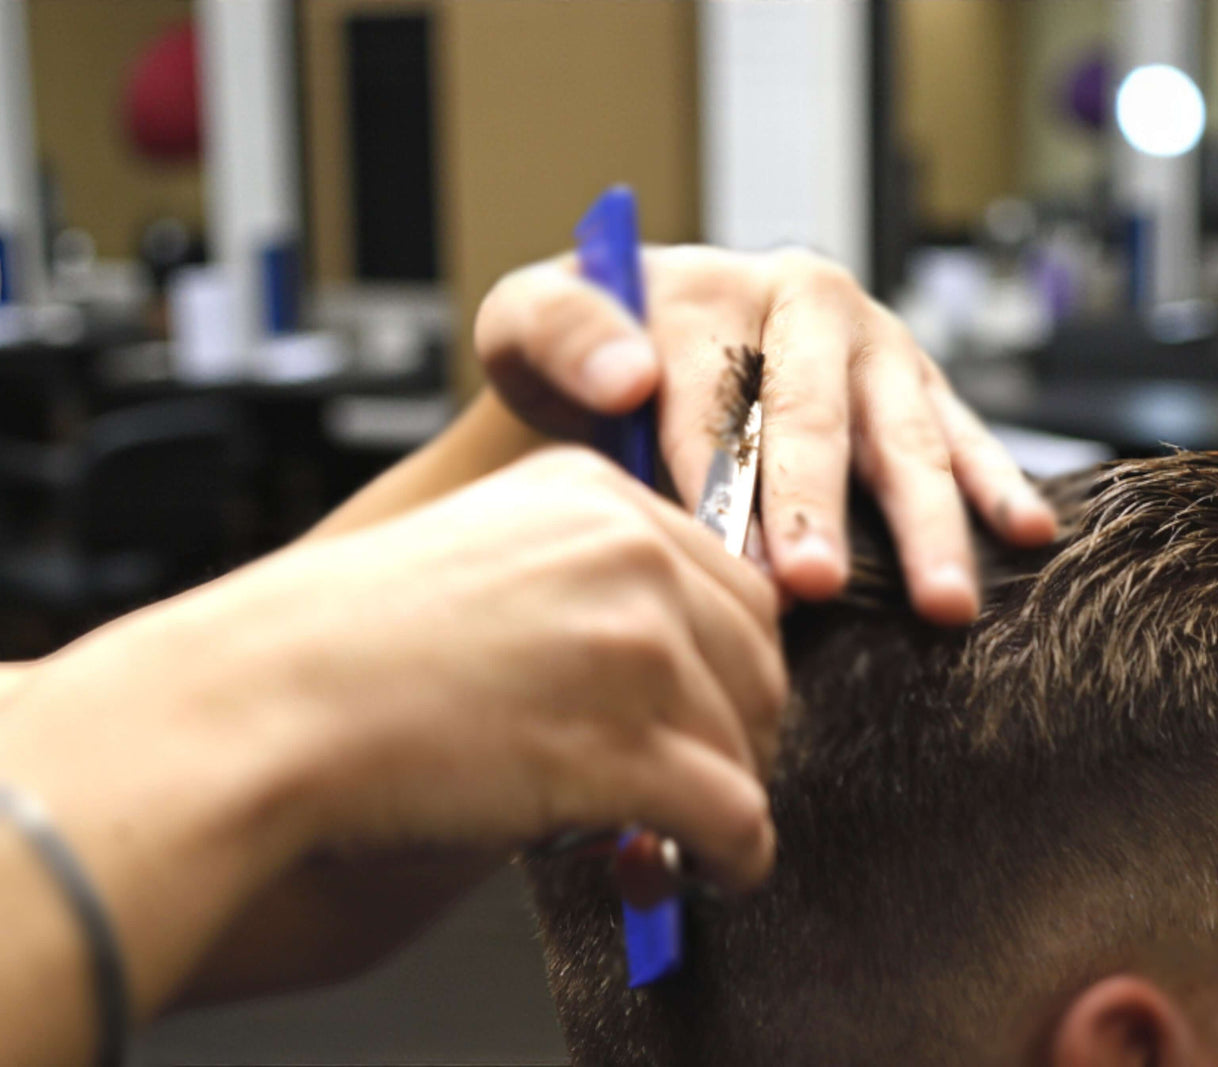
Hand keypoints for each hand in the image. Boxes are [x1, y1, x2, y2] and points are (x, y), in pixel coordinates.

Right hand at [241, 447, 785, 889]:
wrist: (261, 707)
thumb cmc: (342, 646)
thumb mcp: (480, 555)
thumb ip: (582, 583)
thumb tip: (676, 668)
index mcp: (592, 494)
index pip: (730, 580)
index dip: (734, 663)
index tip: (717, 710)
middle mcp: (627, 551)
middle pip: (759, 655)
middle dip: (745, 730)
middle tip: (710, 781)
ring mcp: (631, 643)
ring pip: (749, 737)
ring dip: (733, 799)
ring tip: (688, 839)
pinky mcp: (621, 743)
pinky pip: (733, 812)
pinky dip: (736, 856)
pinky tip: (709, 870)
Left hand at [475, 245, 1057, 624]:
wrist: (642, 348)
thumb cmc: (586, 359)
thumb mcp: (533, 326)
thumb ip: (561, 335)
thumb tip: (628, 375)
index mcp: (714, 288)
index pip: (715, 394)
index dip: (717, 481)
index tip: (724, 563)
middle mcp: (806, 303)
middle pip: (812, 412)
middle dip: (814, 503)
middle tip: (813, 583)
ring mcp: (872, 344)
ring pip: (901, 433)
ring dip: (926, 521)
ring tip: (942, 601)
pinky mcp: (918, 383)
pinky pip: (964, 433)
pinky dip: (997, 483)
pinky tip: (1028, 532)